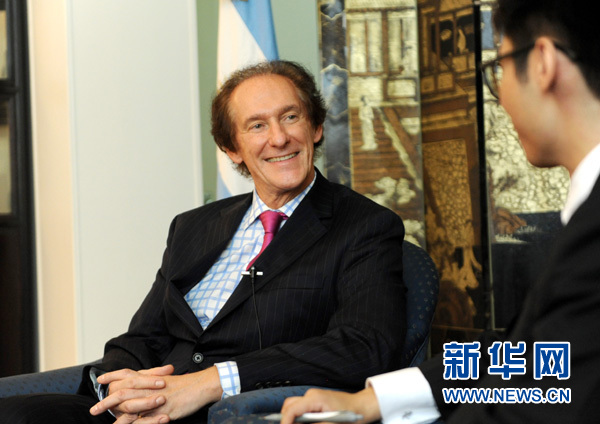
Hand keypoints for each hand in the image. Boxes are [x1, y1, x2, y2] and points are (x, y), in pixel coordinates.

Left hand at [89, 365, 222, 423]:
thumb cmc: (187, 383)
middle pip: (123, 392)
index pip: (127, 374)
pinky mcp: (162, 411)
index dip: (113, 376)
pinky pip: (144, 420)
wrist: (202, 385)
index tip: (100, 380)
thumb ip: (155, 380)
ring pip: (130, 407)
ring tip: (105, 422)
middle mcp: (150, 388)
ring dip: (115, 415)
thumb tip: (145, 382)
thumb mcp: (168, 379)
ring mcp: (155, 400)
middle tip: (94, 410)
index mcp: (151, 378)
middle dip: (106, 401)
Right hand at [280, 388, 380, 423]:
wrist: (361, 407)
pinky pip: (301, 408)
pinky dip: (300, 418)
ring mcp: (312, 396)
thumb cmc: (350, 415)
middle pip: (289, 406)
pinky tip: (305, 423)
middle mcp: (311, 395)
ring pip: (294, 407)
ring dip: (293, 418)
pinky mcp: (315, 401)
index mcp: (315, 398)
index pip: (291, 409)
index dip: (285, 422)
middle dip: (286, 419)